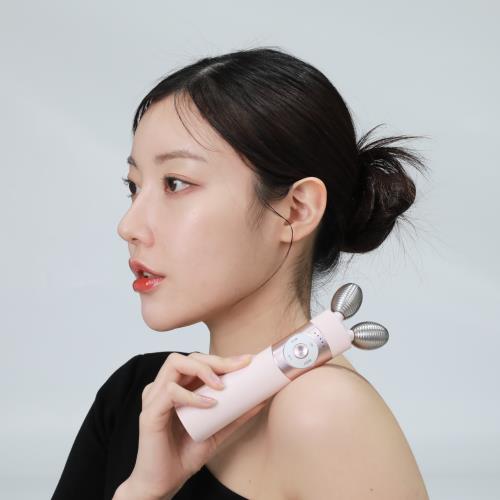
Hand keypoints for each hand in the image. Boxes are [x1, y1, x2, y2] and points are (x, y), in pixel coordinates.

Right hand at [120, 352, 266, 498]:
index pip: (198, 361)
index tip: (246, 361)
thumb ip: (235, 416)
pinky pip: (170, 392)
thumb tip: (260, 401)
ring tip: (221, 386)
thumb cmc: (184, 455)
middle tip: (238, 367)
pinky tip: (208, 404)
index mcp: (178, 388)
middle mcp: (164, 388)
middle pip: (188, 357)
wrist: (164, 484)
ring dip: (202, 369)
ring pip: (175, 364)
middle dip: (216, 360)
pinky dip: (191, 395)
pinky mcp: (149, 413)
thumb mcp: (217, 432)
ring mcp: (154, 398)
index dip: (222, 358)